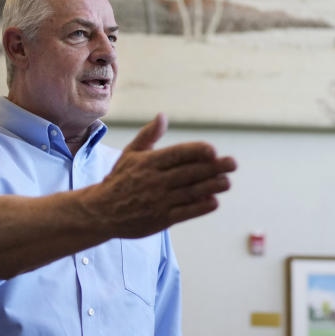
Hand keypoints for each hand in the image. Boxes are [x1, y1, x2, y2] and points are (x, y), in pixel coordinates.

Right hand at [85, 114, 235, 238]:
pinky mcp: (161, 219)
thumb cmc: (120, 179)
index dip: (196, 152)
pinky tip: (214, 202)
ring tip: (227, 182)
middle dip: (213, 168)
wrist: (101, 211)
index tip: (213, 150)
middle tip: (232, 163)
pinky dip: (200, 207)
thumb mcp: (130, 154)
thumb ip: (148, 136)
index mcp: (148, 162)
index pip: (177, 154)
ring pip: (190, 192)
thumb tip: (162, 116)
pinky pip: (185, 213)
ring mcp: (158, 201)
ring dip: (211, 187)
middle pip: (188, 173)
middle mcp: (154, 181)